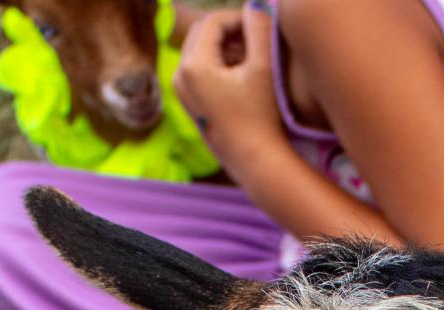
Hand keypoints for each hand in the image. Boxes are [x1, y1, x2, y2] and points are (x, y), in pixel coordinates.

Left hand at [173, 7, 283, 162]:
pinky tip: (243, 74)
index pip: (214, 21)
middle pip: (203, 33)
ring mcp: (181, 90)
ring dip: (226, 46)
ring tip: (253, 56)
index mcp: (193, 65)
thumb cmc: (261, 115)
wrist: (254, 160)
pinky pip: (200, 68)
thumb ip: (260, 28)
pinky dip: (220, 63)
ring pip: (201, 50)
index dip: (240, 18)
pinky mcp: (189, 102)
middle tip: (258, 38)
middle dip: (230, 30)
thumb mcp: (263, 67)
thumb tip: (256, 3)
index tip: (263, 26)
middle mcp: (179, 75)